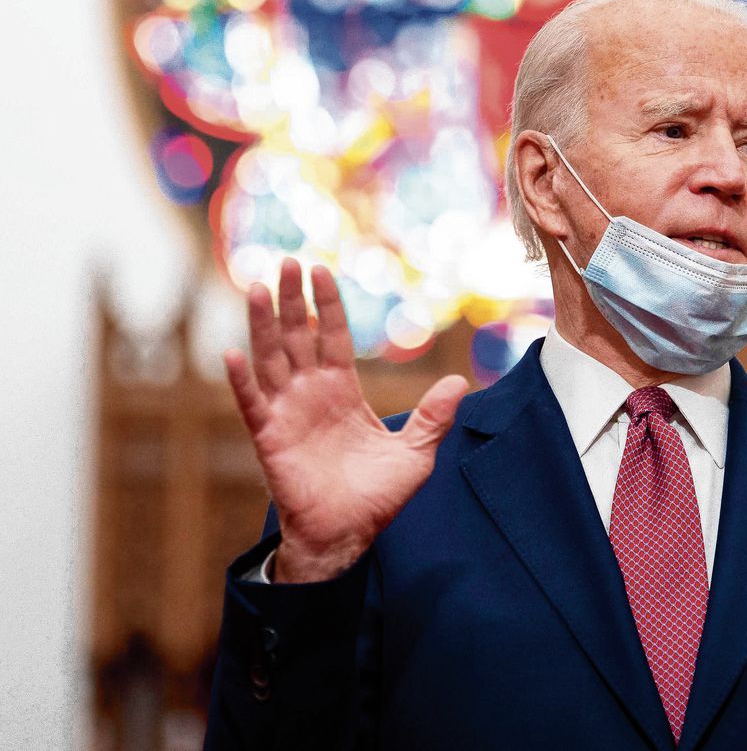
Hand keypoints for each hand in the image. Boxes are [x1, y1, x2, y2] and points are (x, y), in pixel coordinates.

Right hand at [223, 258, 469, 582]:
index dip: (326, 304)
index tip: (321, 270)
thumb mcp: (416, 453)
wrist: (348, 537)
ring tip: (257, 287)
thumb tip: (460, 383)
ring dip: (263, 324)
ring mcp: (287, 413)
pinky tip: (232, 352)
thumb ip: (434, 417)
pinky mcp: (270, 438)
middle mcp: (310, 394)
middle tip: (286, 261)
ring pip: (272, 358)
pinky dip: (242, 379)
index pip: (331, 337)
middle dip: (291, 299)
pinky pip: (253, 403)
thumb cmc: (377, 498)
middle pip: (297, 336)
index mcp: (342, 392)